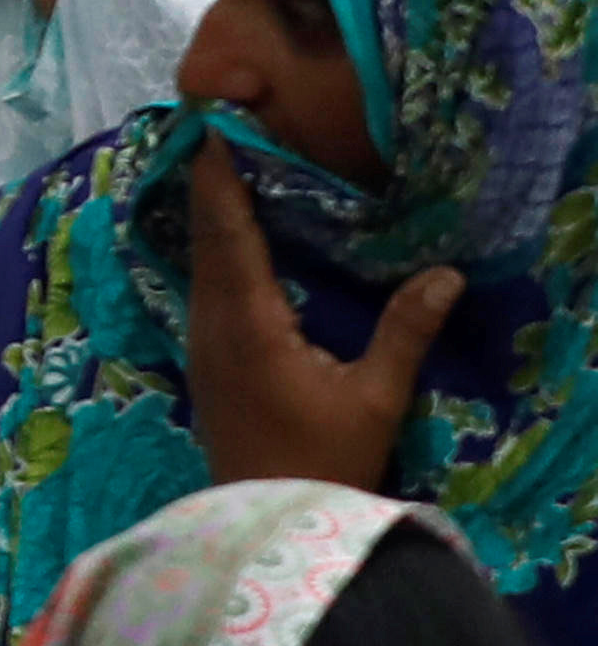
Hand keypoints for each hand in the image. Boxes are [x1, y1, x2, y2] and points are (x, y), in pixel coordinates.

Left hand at [183, 149, 460, 494]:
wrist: (269, 517)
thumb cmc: (323, 459)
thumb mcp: (375, 397)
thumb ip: (404, 332)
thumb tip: (445, 273)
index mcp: (247, 321)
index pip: (229, 233)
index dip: (220, 179)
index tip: (215, 128)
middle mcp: (211, 323)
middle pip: (206, 239)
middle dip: (212, 184)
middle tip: (222, 128)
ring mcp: (200, 341)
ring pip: (200, 262)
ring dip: (211, 215)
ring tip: (226, 167)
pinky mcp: (205, 358)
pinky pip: (203, 286)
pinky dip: (214, 250)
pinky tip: (232, 238)